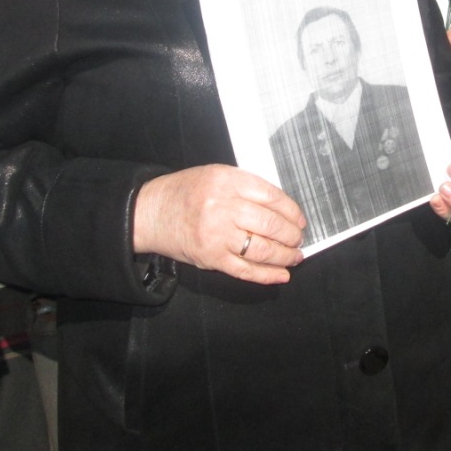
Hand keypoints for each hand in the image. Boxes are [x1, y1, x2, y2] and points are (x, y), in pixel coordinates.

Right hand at [133, 164, 305, 284]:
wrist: (151, 212)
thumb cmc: (185, 192)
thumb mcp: (217, 175)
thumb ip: (247, 188)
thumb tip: (283, 209)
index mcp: (227, 182)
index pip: (272, 197)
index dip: (292, 211)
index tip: (300, 219)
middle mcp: (223, 207)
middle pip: (271, 224)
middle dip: (291, 235)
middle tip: (298, 239)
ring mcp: (217, 235)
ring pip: (262, 249)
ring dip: (285, 256)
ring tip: (295, 256)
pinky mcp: (211, 258)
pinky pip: (245, 270)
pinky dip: (267, 275)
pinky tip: (282, 274)